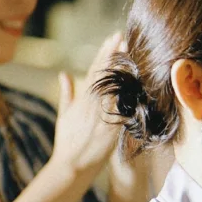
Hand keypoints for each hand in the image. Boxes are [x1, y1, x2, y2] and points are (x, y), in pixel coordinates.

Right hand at [47, 33, 122, 178]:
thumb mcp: (64, 114)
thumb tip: (64, 73)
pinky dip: (129, 94)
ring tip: (131, 52)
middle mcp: (92, 103)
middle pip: (105, 73)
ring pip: (115, 86)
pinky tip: (137, 82)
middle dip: (114, 54)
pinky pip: (123, 108)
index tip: (113, 38)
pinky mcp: (112, 128)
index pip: (94, 69)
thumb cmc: (67, 141)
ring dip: (123, 69)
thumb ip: (66, 92)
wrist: (71, 165)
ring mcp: (102, 115)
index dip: (104, 52)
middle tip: (123, 36)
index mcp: (82, 98)